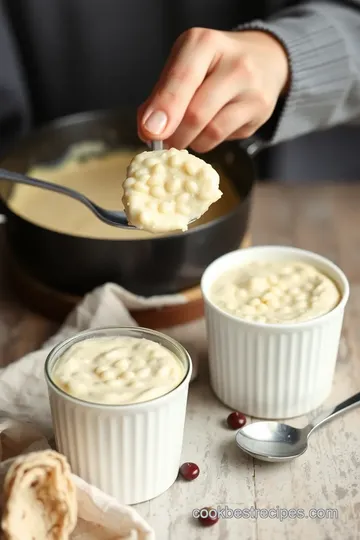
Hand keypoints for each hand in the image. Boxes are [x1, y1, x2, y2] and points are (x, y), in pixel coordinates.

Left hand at [138, 28, 288, 151]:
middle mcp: (233, 63)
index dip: (163, 108)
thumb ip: (163, 94)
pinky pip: (224, 138)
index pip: (181, 79)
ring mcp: (251, 89)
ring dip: (191, 141)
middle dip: (174, 135)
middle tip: (164, 142)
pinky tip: (206, 132)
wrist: (264, 59)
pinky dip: (207, 142)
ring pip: (211, 131)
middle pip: (195, 113)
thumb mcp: (184, 66)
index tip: (148, 132)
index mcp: (204, 43)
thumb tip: (147, 128)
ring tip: (185, 136)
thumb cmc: (213, 66)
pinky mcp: (260, 111)